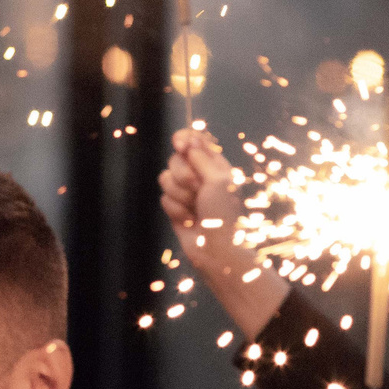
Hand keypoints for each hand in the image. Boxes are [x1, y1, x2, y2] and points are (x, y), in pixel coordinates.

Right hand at [157, 128, 289, 337]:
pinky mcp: (176, 208)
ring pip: (166, 179)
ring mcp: (187, 192)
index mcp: (215, 164)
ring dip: (179, 195)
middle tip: (197, 189)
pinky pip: (164, 199)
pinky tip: (189, 220)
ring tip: (194, 208)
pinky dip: (176, 210)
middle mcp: (200, 176)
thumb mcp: (218, 180)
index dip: (183, 139)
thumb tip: (189, 140)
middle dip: (182, 175)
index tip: (179, 145)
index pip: (194, 140)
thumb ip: (201, 157)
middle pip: (175, 159)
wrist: (216, 249)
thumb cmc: (224, 214)